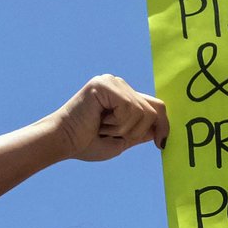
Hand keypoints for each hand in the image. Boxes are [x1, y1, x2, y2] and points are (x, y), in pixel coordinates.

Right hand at [45, 76, 168, 163]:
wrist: (63, 142)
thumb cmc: (86, 143)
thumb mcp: (122, 140)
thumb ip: (140, 132)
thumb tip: (161, 128)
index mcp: (123, 96)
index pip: (155, 106)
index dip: (164, 125)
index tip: (161, 145)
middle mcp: (119, 85)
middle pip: (153, 110)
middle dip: (138, 132)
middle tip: (113, 136)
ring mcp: (112, 82)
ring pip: (142, 112)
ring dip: (124, 129)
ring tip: (103, 128)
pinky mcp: (104, 84)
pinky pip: (129, 108)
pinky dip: (117, 123)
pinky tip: (100, 121)